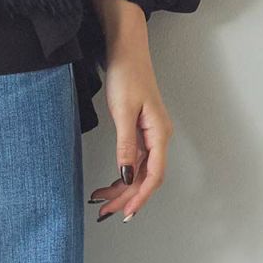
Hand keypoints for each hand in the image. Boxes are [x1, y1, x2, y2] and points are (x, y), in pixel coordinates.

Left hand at [87, 0, 173, 224]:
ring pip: (139, 169)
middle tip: (107, 213)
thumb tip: (126, 175)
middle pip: (146, 177)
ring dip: (123, 187)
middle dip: (128, 197)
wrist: (126, 49)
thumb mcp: (123, 111)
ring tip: (104, 202)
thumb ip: (125, 145)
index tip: (127, 213)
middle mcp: (158, 137)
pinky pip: (133, 159)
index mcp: (159, 134)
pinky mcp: (139, 129)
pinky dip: (122, 172)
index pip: (153, 175)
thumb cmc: (127, 75)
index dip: (140, 196)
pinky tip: (111, 182)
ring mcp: (149, 134)